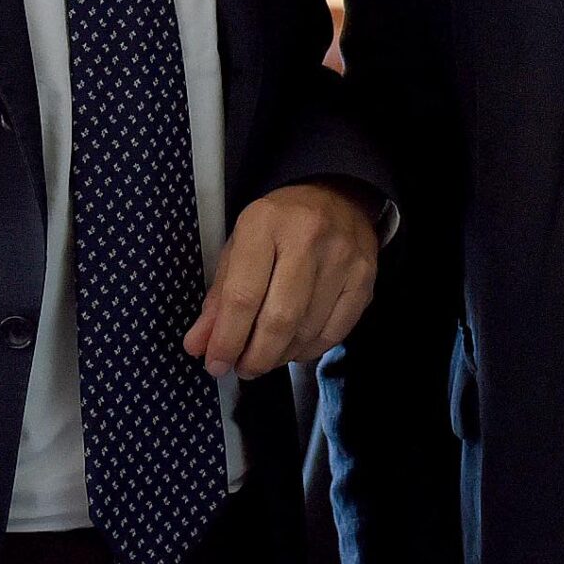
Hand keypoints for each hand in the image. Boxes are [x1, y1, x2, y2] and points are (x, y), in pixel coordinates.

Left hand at [183, 180, 380, 378]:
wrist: (335, 195)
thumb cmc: (278, 225)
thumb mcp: (238, 247)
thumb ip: (217, 298)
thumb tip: (199, 345)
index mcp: (264, 223)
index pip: (242, 296)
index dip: (227, 340)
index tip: (216, 363)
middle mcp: (307, 237)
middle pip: (279, 319)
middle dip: (256, 357)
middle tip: (242, 368)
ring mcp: (342, 258)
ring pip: (307, 332)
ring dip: (280, 356)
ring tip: (265, 356)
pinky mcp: (364, 278)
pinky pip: (334, 333)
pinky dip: (308, 350)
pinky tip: (294, 347)